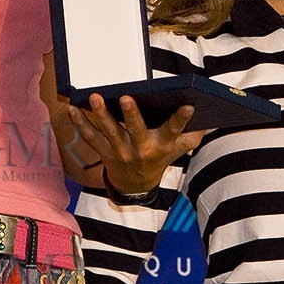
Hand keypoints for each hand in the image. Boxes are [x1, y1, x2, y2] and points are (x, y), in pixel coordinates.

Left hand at [69, 93, 204, 194]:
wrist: (135, 186)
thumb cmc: (159, 159)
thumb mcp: (178, 150)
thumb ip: (192, 135)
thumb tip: (211, 118)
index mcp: (161, 145)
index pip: (174, 131)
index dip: (182, 119)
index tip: (189, 105)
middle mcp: (140, 149)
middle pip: (135, 129)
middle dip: (130, 114)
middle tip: (125, 97)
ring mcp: (119, 151)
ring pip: (108, 131)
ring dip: (100, 114)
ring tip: (94, 97)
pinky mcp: (103, 151)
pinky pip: (89, 136)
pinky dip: (80, 122)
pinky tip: (73, 107)